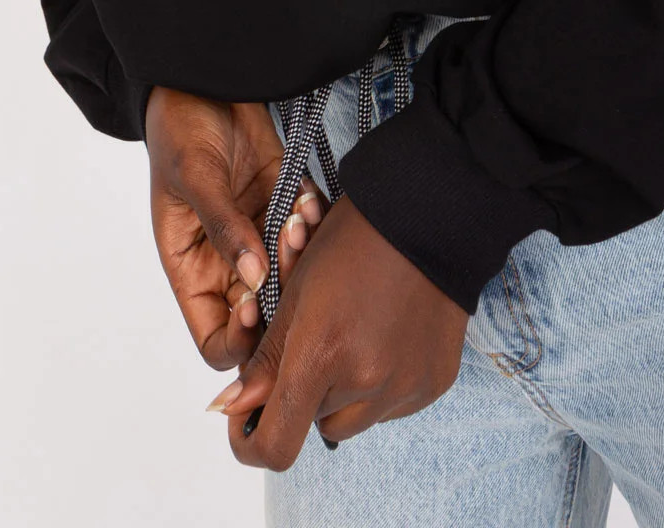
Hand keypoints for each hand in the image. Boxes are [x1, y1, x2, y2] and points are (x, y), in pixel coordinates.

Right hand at [146, 86, 324, 373]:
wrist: (205, 73)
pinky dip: (314, 221)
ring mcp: (258, 234)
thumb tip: (254, 280)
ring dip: (301, 256)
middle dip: (282, 295)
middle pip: (263, 316)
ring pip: (291, 276)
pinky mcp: (283, 203)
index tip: (258, 308)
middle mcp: (227, 261)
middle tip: (288, 250)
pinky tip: (307, 197)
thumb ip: (223, 228)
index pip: (215, 340)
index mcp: (191, 269)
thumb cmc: (180, 126)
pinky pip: (308, 232)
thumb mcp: (194, 176)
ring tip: (297, 217)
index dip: (239, 341)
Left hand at [217, 190, 469, 468]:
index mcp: (322, 354)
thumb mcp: (295, 290)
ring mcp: (405, 388)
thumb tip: (230, 406)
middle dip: (304, 392)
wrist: (429, 218)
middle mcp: (366, 383)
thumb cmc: (352, 241)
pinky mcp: (433, 385)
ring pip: (351, 419)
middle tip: (313, 340)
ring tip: (351, 334)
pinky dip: (380, 386)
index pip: (274, 444)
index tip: (245, 413)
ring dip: (341, 392)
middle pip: (312, 422)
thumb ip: (264, 359)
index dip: (249, 440)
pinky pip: (390, 407)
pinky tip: (384, 335)